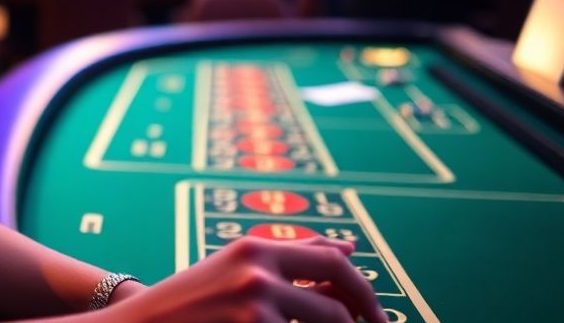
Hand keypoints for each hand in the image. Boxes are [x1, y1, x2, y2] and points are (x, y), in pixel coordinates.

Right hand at [104, 236, 385, 322]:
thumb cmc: (188, 303)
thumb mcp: (235, 269)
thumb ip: (291, 258)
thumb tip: (346, 246)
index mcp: (256, 249)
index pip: (333, 262)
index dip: (364, 292)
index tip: (375, 316)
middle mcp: (257, 272)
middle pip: (339, 306)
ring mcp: (254, 307)